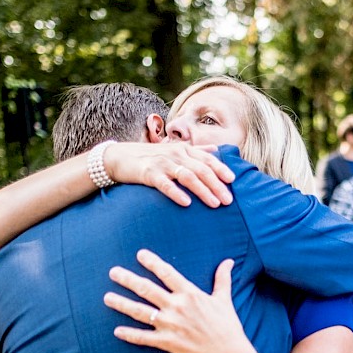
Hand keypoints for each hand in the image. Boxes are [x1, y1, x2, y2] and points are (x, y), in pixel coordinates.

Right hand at [102, 142, 234, 207]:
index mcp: (184, 149)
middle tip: (228, 201)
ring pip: (188, 176)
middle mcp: (176, 153)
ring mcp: (162, 163)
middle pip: (201, 169)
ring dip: (203, 190)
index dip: (221, 169)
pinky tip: (187, 203)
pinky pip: (165, 184)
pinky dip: (176, 193)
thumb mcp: (175, 150)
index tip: (233, 181)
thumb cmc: (151, 156)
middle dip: (217, 185)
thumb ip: (196, 150)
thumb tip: (216, 149)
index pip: (207, 159)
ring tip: (214, 204)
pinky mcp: (148, 173)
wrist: (120, 156)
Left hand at [104, 249, 259, 352]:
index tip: (140, 254)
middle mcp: (177, 307)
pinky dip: (130, 335)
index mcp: (191, 294)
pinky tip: (117, 331)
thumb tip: (229, 262)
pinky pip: (144, 338)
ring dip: (122, 304)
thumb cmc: (228, 327)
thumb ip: (223, 279)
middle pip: (147, 289)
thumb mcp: (224, 300)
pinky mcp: (168, 342)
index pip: (167, 273)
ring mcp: (171, 325)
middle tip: (113, 272)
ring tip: (106, 297)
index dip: (152, 262)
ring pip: (140, 312)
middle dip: (128, 279)